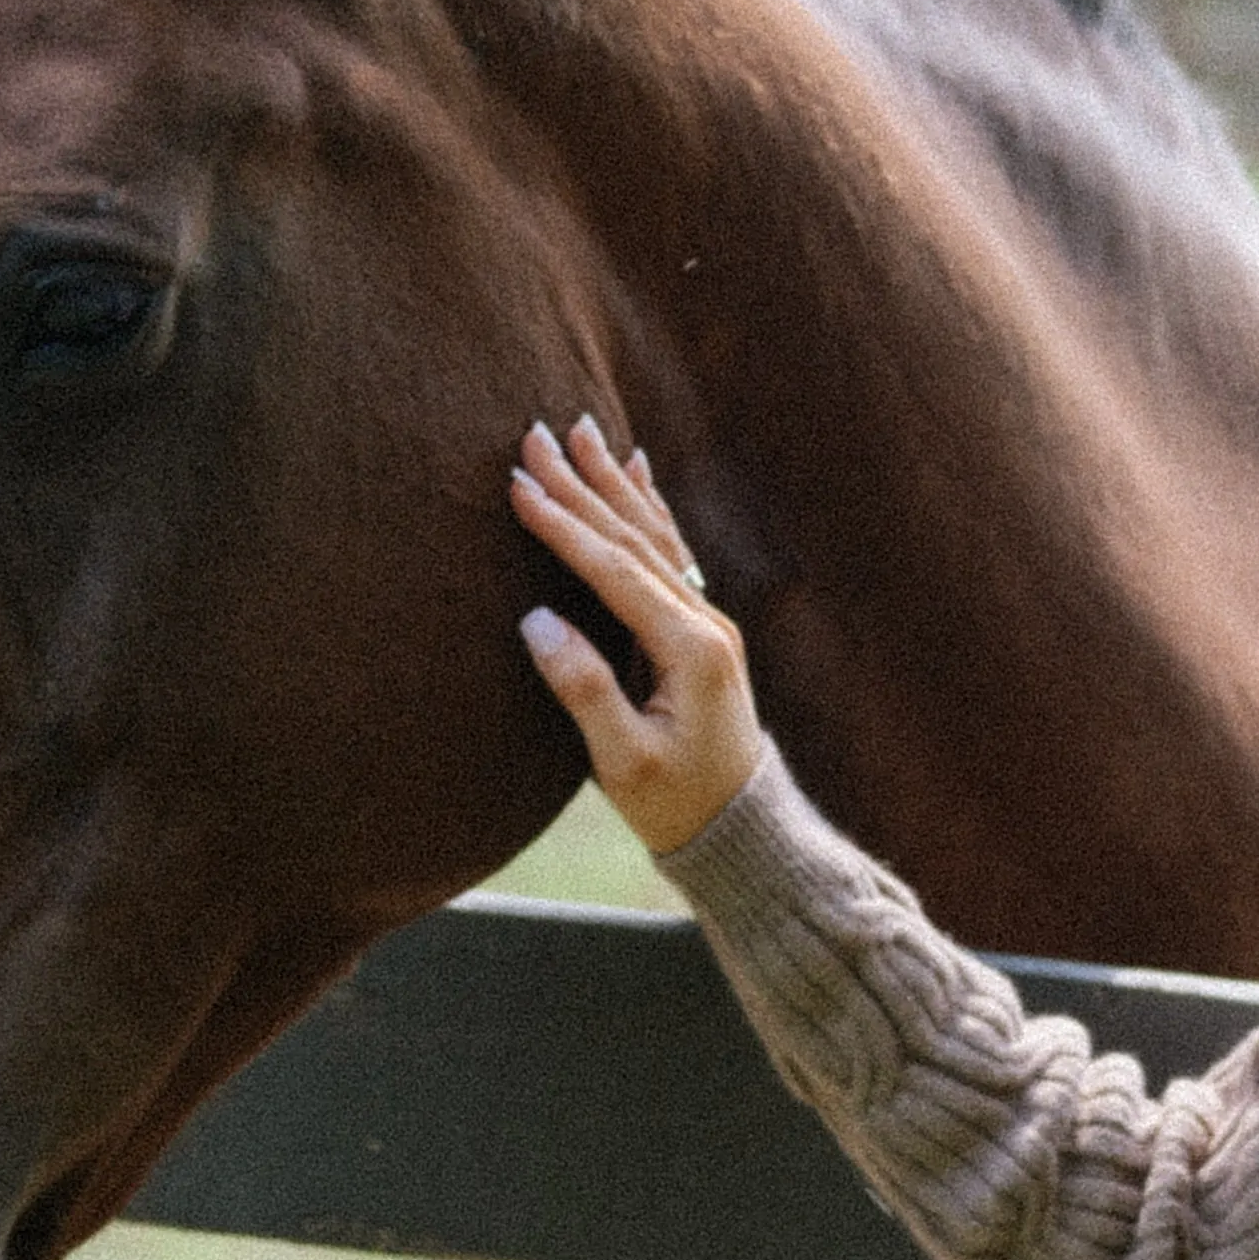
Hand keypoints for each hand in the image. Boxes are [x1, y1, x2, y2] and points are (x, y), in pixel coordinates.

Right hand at [510, 414, 761, 857]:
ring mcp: (708, 620)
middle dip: (583, 484)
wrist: (740, 829)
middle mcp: (705, 622)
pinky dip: (647, 506)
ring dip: (612, 482)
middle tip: (535, 432)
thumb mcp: (623, 763)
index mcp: (689, 650)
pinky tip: (635, 470)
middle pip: (634, 538)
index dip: (563, 526)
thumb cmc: (676, 804)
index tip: (518, 484)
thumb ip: (584, 691)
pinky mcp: (702, 628)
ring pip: (653, 535)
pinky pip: (669, 551)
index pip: (614, 571)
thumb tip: (536, 620)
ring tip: (581, 431)